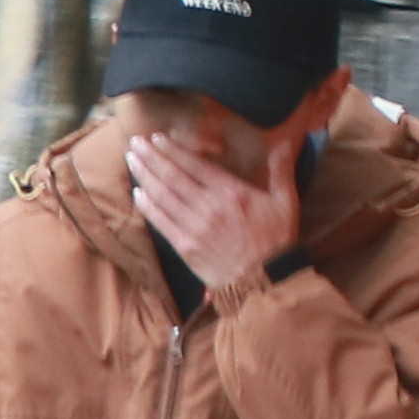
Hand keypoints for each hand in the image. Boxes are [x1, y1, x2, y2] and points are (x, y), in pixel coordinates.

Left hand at [125, 123, 305, 292]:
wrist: (263, 281)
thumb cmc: (276, 240)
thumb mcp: (286, 202)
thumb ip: (281, 170)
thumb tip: (286, 141)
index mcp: (232, 192)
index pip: (195, 165)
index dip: (173, 150)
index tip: (157, 138)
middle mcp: (209, 206)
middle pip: (173, 176)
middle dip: (152, 157)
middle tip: (135, 142)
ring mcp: (194, 227)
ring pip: (163, 196)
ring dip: (145, 176)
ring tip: (132, 160)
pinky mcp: (185, 247)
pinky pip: (161, 222)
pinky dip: (147, 206)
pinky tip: (137, 192)